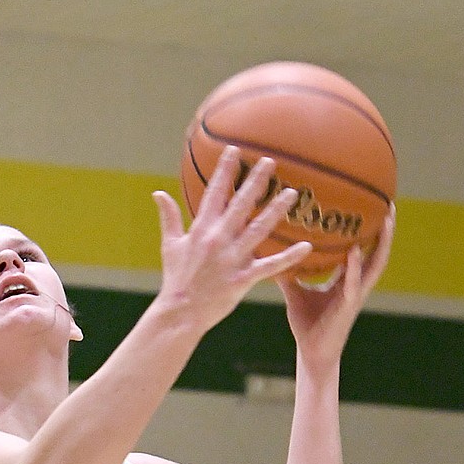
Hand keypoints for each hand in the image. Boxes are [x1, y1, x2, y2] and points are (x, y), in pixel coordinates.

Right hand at [153, 148, 310, 333]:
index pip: (214, 193)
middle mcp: (218, 240)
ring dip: (276, 210)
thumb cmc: (176, 279)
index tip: (235, 150)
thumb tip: (158, 193)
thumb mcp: (170, 246)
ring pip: (258, 230)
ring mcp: (231, 260)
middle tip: (271, 162)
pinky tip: (306, 247)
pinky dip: (288, 258)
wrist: (179, 313)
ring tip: (293, 194)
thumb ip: (169, 218)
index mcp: (201, 230)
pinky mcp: (241, 279)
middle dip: (256, 181)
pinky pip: (269, 266)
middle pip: (240, 205)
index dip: (225, 171)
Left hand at [279, 206, 394, 371]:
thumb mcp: (296, 294)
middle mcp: (356, 284)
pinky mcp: (348, 306)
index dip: (370, 231)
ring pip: (376, 264)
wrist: (311, 354)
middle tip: (391, 205)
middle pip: (378, 252)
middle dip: (387, 230)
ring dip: (382, 243)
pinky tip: (354, 251)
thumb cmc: (306, 325)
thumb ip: (290, 274)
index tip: (374, 207)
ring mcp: (355, 294)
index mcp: (347, 280)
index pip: (363, 250)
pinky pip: (353, 283)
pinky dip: (354, 267)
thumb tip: (274, 255)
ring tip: (386, 220)